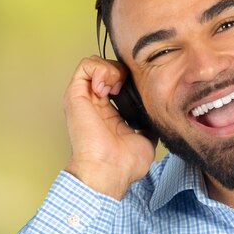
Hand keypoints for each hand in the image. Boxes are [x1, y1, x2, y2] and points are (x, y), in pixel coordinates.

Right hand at [63, 56, 155, 199]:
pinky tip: (108, 86)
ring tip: (115, 86)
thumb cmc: (125, 163)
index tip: (140, 88)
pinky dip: (100, 69)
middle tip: (126, 87)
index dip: (130, 78)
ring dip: (110, 69)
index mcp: (109, 113)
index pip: (118, 82)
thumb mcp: (146, 138)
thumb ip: (148, 125)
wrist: (111, 170)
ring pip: (96, 64)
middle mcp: (95, 103)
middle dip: (122, 71)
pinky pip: (85, 66)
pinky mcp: (76, 96)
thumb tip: (157, 116)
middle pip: (108, 69)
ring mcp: (85, 98)